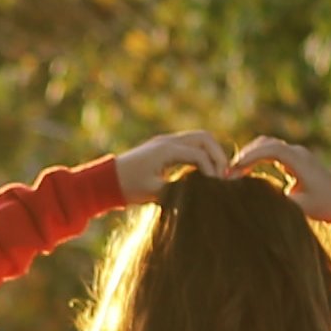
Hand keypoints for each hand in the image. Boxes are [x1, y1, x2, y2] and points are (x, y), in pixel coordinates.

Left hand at [109, 130, 232, 203]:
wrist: (107, 180)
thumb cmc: (128, 187)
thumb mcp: (154, 192)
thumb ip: (179, 190)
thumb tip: (202, 193)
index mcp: (166, 150)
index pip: (200, 155)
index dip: (212, 170)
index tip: (217, 188)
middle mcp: (168, 141)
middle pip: (204, 138)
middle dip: (218, 155)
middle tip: (224, 176)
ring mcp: (166, 141)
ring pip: (199, 138)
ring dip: (211, 153)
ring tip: (217, 174)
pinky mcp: (165, 147)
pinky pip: (191, 144)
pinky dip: (202, 153)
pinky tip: (204, 172)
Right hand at [238, 136, 330, 220]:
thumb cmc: (325, 205)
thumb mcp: (302, 208)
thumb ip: (280, 204)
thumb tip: (256, 204)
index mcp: (300, 161)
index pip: (272, 149)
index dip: (252, 156)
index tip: (235, 168)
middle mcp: (297, 153)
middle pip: (266, 143)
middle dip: (246, 155)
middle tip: (228, 171)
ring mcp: (296, 154)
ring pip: (267, 145)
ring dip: (250, 155)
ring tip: (234, 172)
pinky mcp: (294, 159)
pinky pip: (271, 151)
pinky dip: (256, 157)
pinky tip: (245, 171)